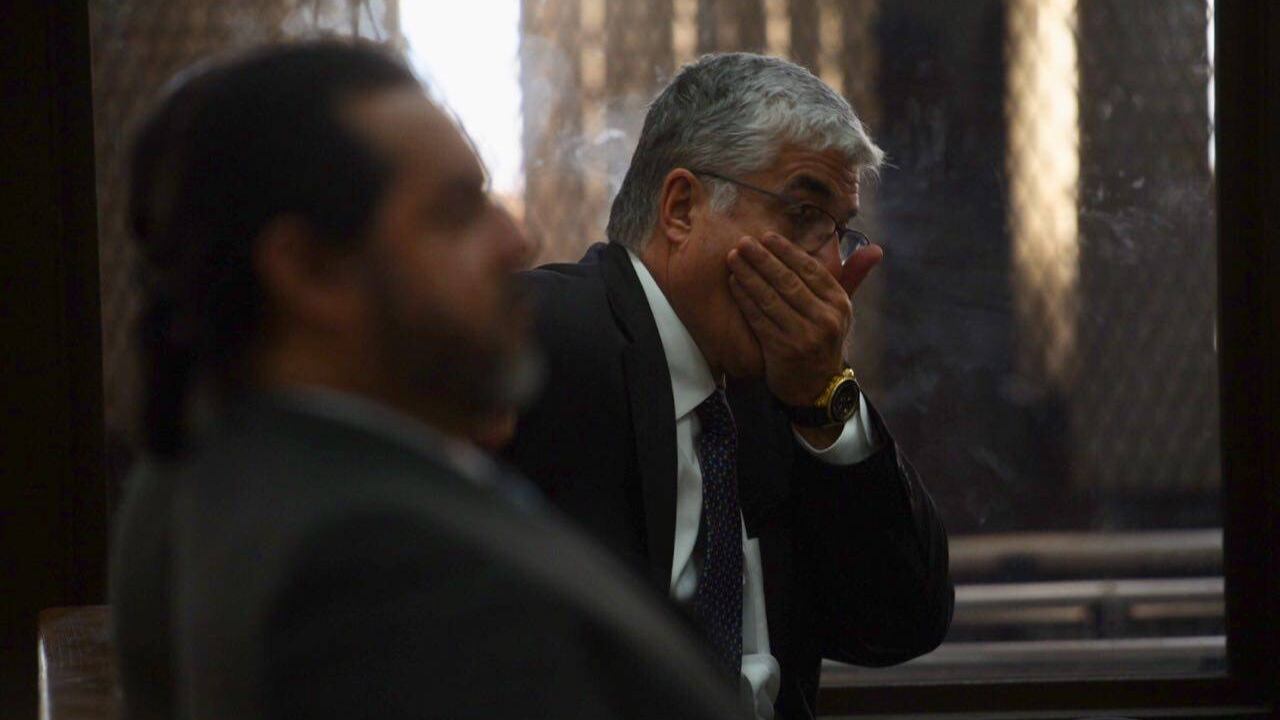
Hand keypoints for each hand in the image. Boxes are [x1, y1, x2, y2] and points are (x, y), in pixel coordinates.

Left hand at [726, 232, 882, 408]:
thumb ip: (852, 276)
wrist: (817, 387)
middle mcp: (825, 319)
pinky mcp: (783, 350)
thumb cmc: (825, 340)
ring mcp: (804, 336)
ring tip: (733, 258)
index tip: (767, 236)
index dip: (787, 251)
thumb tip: (876, 248)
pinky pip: (759, 319)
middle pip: (788, 282)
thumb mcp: (842, 311)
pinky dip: (744, 299)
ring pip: (770, 298)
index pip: (810, 270)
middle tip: (743, 241)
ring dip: (749, 275)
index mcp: (839, 304)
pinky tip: (734, 283)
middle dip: (763, 259)